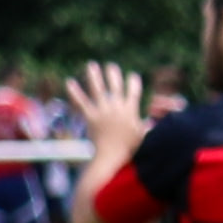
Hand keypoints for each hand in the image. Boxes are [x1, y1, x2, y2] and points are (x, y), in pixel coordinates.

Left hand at [72, 63, 152, 180]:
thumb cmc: (128, 150)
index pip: (133, 91)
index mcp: (130, 110)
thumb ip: (146, 126)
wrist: (112, 157)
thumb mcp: (142, 136)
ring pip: (98, 89)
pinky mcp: (90, 117)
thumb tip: (153, 124)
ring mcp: (103, 111)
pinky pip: (82, 102)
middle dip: (113, 74)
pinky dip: (75, 92)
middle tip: (110, 65)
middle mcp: (117, 107)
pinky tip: (69, 82)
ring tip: (91, 65)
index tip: (132, 76)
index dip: (133, 83)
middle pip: (115, 86)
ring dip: (94, 76)